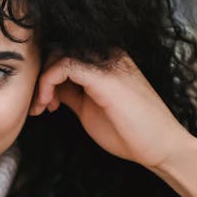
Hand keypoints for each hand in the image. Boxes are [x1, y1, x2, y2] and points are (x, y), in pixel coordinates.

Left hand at [29, 53, 196, 196]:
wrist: (160, 147)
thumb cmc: (128, 132)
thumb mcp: (89, 109)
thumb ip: (72, 94)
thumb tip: (51, 88)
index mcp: (105, 62)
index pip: (65, 54)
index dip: (46, 76)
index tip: (43, 105)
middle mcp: (107, 56)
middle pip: (59, 50)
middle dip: (40, 78)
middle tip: (37, 106)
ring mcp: (107, 63)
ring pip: (59, 55)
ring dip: (41, 82)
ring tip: (41, 107)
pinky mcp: (104, 76)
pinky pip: (64, 66)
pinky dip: (48, 83)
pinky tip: (48, 104)